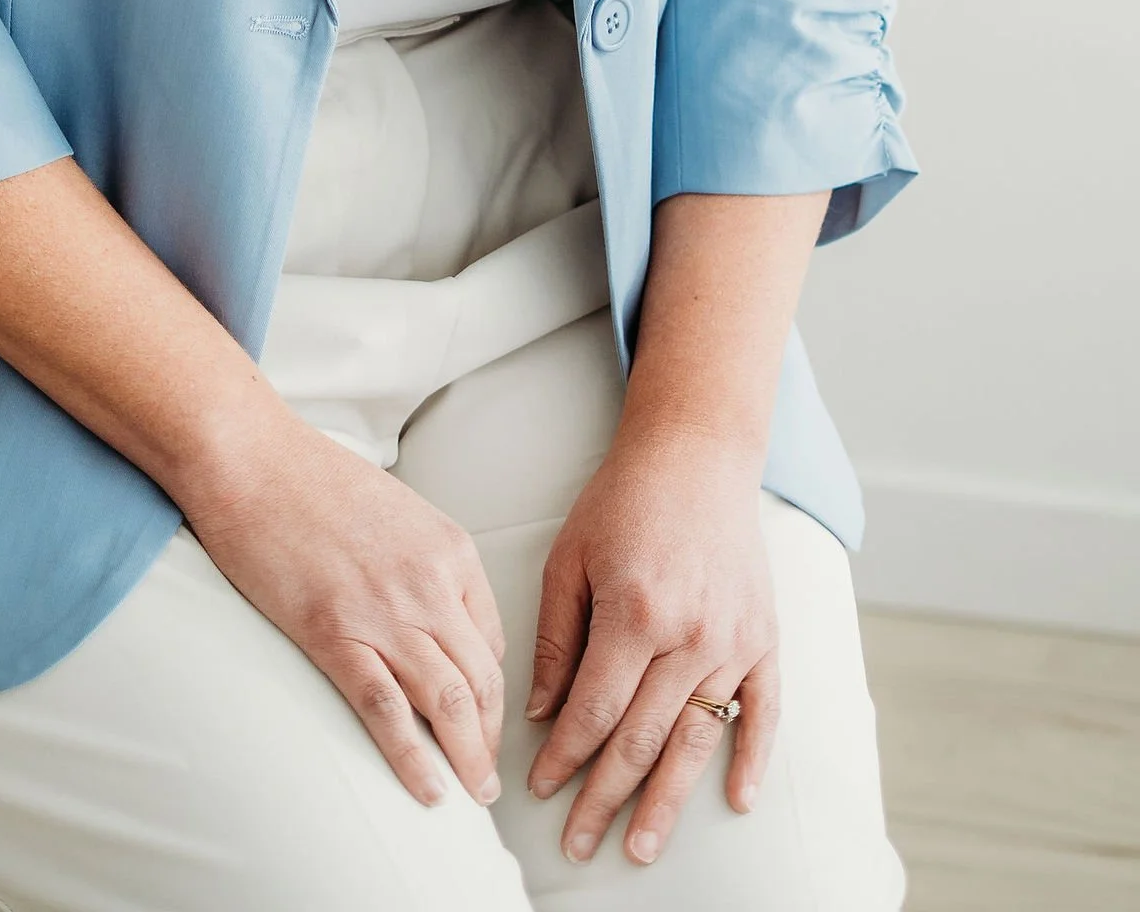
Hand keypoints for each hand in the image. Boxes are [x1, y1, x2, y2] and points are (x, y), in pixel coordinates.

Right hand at [181, 403, 507, 808]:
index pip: (493, 641)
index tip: (482, 721)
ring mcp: (384, 613)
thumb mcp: (394, 510)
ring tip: (471, 795)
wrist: (250, 457)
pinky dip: (413, 760)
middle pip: (482, 680)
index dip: (491, 693)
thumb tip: (429, 615)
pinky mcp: (335, 634)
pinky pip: (387, 712)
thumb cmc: (311, 476)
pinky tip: (428, 790)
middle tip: (486, 778)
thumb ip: (423, 562)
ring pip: (449, 703)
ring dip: (468, 759)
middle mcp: (430, 584)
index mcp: (450, 550)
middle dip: (490, 738)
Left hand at [523, 422, 778, 865]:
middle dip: (605, 799)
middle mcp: (689, 636)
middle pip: (641, 740)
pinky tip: (736, 802)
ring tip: (642, 848)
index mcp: (634, 613)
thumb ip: (558, 639)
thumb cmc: (622, 501)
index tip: (539, 789)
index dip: (564, 758)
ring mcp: (733, 642)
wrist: (696, 455)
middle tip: (579, 844)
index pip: (594, 711)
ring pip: (696, 741)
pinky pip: (763, 712)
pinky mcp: (765, 639)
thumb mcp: (570, 558)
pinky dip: (752, 761)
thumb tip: (541, 713)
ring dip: (667, 801)